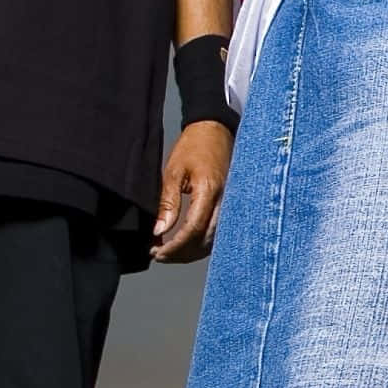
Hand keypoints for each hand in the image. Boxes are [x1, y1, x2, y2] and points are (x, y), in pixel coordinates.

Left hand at [153, 120, 234, 263]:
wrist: (215, 132)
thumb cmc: (194, 147)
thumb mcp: (173, 171)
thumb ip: (168, 202)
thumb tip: (159, 230)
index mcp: (209, 191)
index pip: (194, 229)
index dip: (175, 246)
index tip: (157, 252)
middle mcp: (224, 202)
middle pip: (205, 241)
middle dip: (181, 254)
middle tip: (158, 255)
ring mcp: (230, 205)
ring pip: (213, 241)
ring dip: (190, 252)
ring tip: (168, 252)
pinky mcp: (229, 206)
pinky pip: (217, 233)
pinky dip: (200, 243)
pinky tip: (185, 244)